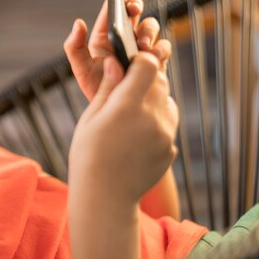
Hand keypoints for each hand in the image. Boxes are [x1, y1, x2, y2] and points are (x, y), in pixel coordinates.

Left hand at [63, 0, 166, 100]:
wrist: (118, 110)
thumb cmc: (97, 89)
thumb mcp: (82, 70)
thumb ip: (74, 48)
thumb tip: (78, 23)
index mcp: (105, 38)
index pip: (111, 11)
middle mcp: (125, 40)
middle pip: (136, 14)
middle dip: (136, 8)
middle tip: (133, 10)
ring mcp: (141, 50)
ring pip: (151, 28)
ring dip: (148, 31)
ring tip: (141, 44)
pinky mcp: (155, 62)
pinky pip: (163, 48)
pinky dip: (159, 48)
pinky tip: (152, 55)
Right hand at [68, 52, 178, 206]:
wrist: (105, 197)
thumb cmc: (88, 156)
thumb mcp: (91, 118)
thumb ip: (108, 88)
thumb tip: (116, 62)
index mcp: (128, 104)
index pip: (147, 65)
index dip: (138, 61)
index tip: (128, 66)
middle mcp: (152, 116)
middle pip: (159, 82)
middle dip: (146, 80)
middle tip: (126, 92)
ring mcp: (165, 134)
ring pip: (167, 103)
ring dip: (153, 102)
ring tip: (129, 120)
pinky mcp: (170, 149)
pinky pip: (167, 126)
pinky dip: (155, 125)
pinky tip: (134, 141)